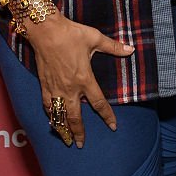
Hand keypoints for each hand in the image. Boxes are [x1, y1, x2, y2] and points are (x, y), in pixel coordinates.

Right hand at [26, 13, 133, 146]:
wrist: (46, 31)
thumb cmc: (71, 34)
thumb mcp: (95, 38)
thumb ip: (113, 47)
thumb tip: (131, 49)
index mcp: (85, 79)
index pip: (98, 103)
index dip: (107, 116)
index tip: (113, 126)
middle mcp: (70, 88)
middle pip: (75, 117)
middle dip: (79, 132)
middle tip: (81, 144)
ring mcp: (56, 88)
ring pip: (59, 115)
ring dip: (63, 129)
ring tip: (66, 139)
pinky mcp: (44, 84)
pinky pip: (47, 104)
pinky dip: (50, 115)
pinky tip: (52, 119)